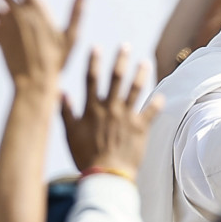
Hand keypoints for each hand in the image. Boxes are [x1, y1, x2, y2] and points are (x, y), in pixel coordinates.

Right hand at [61, 46, 163, 179]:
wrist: (105, 175)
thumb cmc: (85, 156)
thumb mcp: (71, 134)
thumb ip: (66, 112)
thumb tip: (60, 93)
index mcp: (92, 109)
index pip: (91, 79)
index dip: (94, 62)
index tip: (96, 47)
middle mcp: (110, 108)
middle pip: (116, 78)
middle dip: (120, 60)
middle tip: (125, 46)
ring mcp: (127, 116)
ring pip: (136, 90)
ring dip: (141, 74)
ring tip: (145, 63)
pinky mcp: (141, 127)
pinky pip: (151, 111)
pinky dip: (156, 103)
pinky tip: (161, 96)